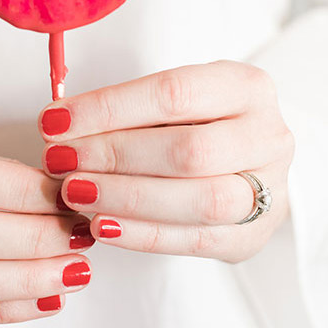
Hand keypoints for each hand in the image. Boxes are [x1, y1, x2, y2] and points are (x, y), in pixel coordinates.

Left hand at [38, 60, 294, 262]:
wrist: (240, 155)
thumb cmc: (192, 120)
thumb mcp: (168, 98)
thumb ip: (124, 109)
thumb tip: (59, 126)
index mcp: (246, 86)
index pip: (172, 93)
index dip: (108, 109)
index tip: (56, 121)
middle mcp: (269, 135)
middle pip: (188, 151)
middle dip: (113, 156)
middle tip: (60, 160)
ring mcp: (271, 189)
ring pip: (201, 200)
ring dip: (126, 198)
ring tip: (74, 192)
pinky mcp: (254, 235)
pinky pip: (198, 241)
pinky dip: (144, 235)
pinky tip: (102, 224)